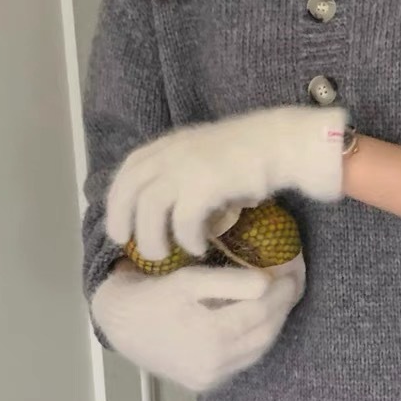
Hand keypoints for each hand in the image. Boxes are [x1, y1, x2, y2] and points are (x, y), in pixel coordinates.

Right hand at [90, 255, 305, 392]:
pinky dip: (254, 342)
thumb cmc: (155, 295)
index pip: (260, 313)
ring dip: (272, 326)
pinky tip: (257, 323)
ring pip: (257, 351)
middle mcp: (213, 364)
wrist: (121, 325)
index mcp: (209, 336)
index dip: (280, 293)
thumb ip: (228, 282)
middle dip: (281, 309)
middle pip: (263, 334)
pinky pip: (242, 362)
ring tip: (278, 303)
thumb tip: (267, 283)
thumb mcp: (188, 280)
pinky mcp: (206, 384)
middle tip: (291, 287)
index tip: (291, 275)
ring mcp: (210, 378)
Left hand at [104, 104, 347, 259]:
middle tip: (128, 246)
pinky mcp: (204, 184)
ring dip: (152, 237)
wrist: (282, 144)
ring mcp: (186, 167)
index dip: (118, 198)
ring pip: (149, 208)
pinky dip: (186, 239)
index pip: (130, 169)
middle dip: (122, 220)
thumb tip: (178, 211)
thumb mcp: (209, 159)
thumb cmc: (253, 155)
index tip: (120, 223)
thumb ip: (188, 177)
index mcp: (170, 144)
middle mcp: (171, 152)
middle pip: (130, 189)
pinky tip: (198, 249)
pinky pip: (183, 220)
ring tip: (163, 256)